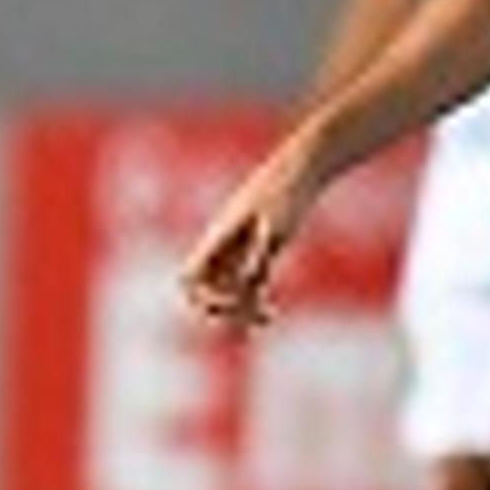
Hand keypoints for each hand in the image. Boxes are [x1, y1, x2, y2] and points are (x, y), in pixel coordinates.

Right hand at [178, 139, 322, 331]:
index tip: (232, 301)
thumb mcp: (275, 226)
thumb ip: (261, 254)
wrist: (299, 171)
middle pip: (203, 292)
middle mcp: (222, 249)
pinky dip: (255, 304)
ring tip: (268, 317)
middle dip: (221, 309)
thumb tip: (252, 282)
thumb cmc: (284, 193)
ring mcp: (238, 252)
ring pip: (227, 293)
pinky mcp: (258, 254)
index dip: (204, 297)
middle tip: (249, 316)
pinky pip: (247, 288)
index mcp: (217, 239)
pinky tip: (271, 314)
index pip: (189, 279)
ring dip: (241, 312)